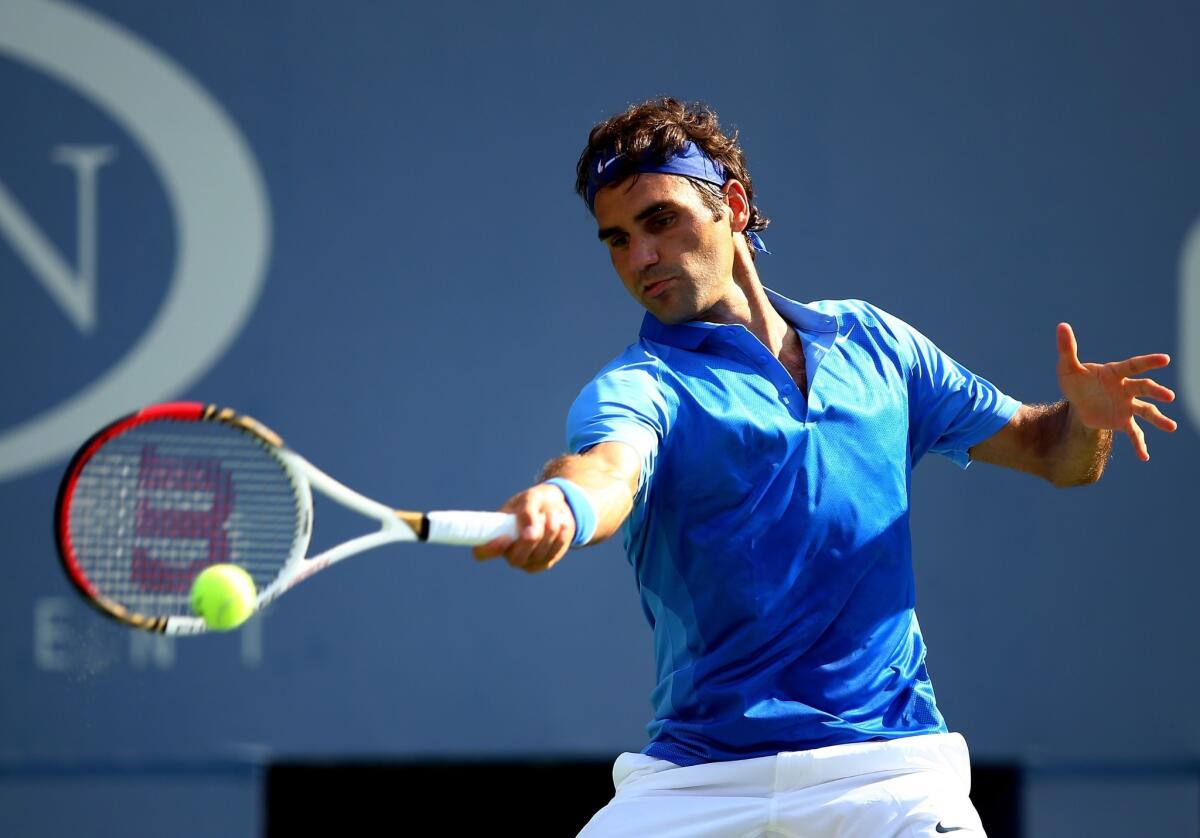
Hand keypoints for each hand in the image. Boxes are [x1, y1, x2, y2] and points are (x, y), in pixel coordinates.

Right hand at [471, 483, 575, 572]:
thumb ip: (527, 513)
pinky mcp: (544, 562)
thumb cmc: (536, 501)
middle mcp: (508, 552)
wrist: (557, 507)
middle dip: (530, 540)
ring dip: (549, 531)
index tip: (504, 537)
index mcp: (496, 535)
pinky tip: (560, 523)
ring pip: (539, 554)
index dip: (489, 549)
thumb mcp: (530, 499)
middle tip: (541, 518)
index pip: (481, 552)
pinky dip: (559, 536)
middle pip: (516, 559)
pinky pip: (553, 553)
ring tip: (552, 513)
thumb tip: (529, 533)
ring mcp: (527, 561)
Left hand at [1056, 322, 1176, 460]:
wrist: (1078, 402)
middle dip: (1157, 392)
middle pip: (1145, 389)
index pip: (1134, 365)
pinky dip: (1140, 445)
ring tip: (1171, 427)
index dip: (1149, 362)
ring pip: (1146, 412)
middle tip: (1169, 396)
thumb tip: (1061, 325)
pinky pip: (1134, 434)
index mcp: (1116, 373)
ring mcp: (1127, 405)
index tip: (1165, 359)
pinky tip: (1145, 457)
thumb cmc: (1076, 380)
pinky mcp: (1123, 421)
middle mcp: (1126, 388)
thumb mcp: (1068, 367)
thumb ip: (1067, 348)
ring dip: (1159, 419)